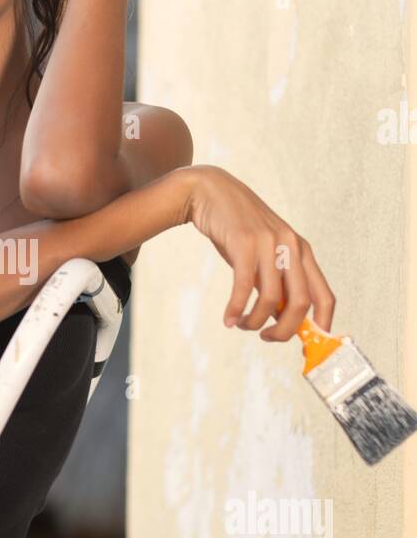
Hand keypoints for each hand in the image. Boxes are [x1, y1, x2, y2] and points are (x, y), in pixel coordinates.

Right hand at [182, 166, 335, 340]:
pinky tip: (228, 318)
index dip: (321, 326)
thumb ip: (277, 283)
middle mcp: (292, 246)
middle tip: (266, 338)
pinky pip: (244, 287)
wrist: (211, 192)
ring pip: (271, 300)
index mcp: (302, 251)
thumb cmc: (238, 230)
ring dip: (254, 321)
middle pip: (300, 304)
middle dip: (284, 331)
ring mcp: (269, 243)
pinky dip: (235, 309)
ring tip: (241, 324)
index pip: (325, 297)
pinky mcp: (244, 243)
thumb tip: (282, 322)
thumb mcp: (265, 255)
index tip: (306, 345)